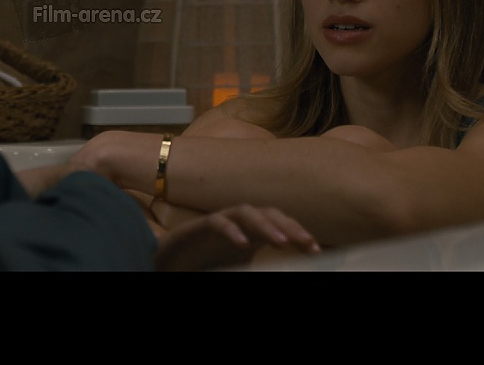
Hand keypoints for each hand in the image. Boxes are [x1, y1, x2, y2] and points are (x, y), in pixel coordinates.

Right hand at [154, 203, 320, 271]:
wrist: (166, 267)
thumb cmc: (203, 268)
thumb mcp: (238, 271)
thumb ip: (259, 269)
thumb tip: (286, 272)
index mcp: (249, 235)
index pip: (279, 226)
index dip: (298, 233)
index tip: (316, 250)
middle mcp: (236, 225)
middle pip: (267, 213)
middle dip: (289, 226)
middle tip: (308, 243)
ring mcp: (216, 224)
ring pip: (244, 211)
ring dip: (264, 224)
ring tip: (281, 242)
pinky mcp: (195, 229)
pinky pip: (216, 221)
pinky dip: (230, 230)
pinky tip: (243, 244)